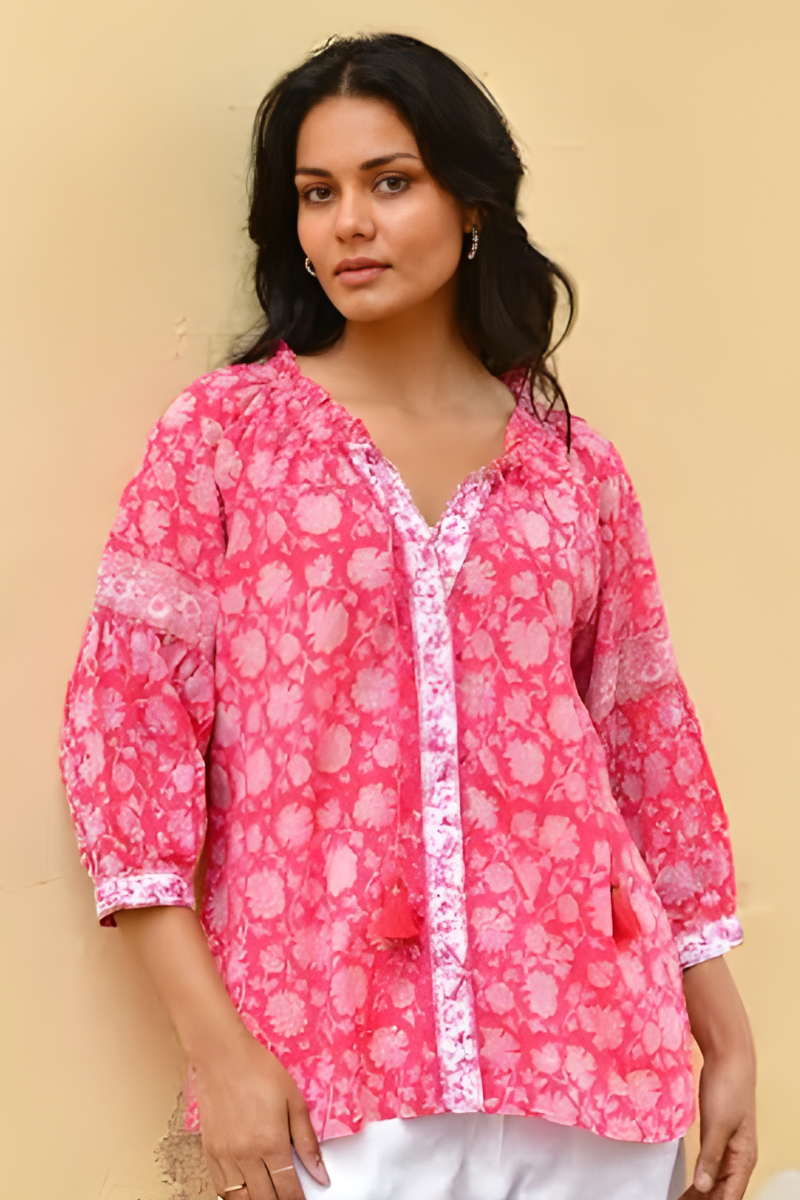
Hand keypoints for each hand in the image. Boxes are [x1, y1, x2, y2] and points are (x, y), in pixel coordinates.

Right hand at [195, 1028, 330, 1199]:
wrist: (223, 1055)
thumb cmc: (259, 1070)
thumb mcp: (294, 1100)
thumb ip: (307, 1140)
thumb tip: (320, 1173)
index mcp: (271, 1143)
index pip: (287, 1190)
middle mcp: (246, 1155)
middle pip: (265, 1198)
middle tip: (287, 1197)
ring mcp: (225, 1155)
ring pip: (241, 1199)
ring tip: (268, 1195)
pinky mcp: (210, 1151)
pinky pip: (220, 1187)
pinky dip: (233, 1195)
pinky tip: (244, 1192)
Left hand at [680, 957, 756, 1199]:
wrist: (729, 1057)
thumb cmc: (729, 1088)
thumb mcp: (718, 1125)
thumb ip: (710, 1157)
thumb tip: (704, 1187)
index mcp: (743, 1159)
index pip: (729, 1197)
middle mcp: (738, 1157)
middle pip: (721, 1193)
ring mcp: (727, 1146)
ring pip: (714, 1182)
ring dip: (700, 1194)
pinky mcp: (716, 1134)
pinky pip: (709, 1165)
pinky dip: (699, 1178)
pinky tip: (688, 1185)